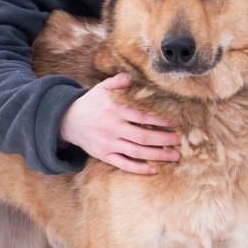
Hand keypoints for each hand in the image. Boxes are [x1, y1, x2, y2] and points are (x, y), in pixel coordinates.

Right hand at [60, 73, 180, 174]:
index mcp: (114, 110)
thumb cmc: (90, 103)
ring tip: (174, 156)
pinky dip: (138, 168)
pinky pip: (123, 164)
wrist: (68, 120)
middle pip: (143, 137)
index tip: (174, 123)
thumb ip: (118, 81)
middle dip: (164, 140)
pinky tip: (153, 170)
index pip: (141, 117)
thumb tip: (132, 77)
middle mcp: (112, 128)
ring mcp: (108, 144)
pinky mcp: (104, 155)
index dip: (159, 121)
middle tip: (179, 141)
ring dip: (157, 155)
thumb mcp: (102, 88)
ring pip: (136, 152)